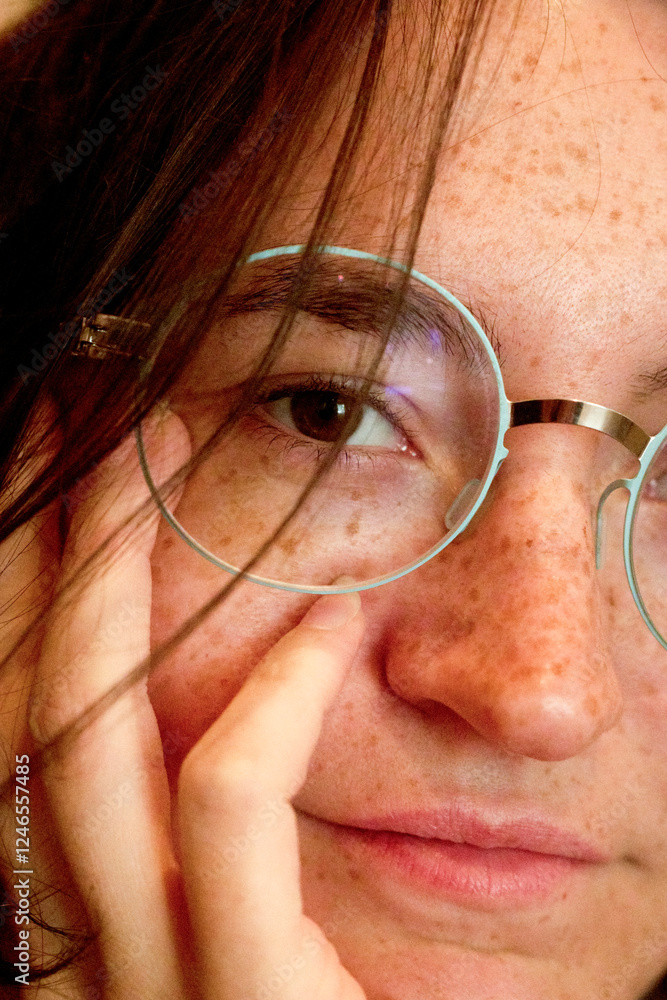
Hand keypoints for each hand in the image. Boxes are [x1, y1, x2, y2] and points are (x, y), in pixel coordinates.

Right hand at [10, 409, 366, 999]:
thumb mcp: (235, 951)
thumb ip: (199, 860)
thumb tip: (211, 708)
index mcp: (72, 938)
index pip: (11, 734)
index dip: (14, 601)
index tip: (47, 489)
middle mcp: (71, 959)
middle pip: (20, 714)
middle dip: (39, 560)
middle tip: (77, 429)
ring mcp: (142, 991)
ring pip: (81, 750)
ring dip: (110, 590)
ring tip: (148, 468)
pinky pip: (228, 819)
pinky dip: (263, 709)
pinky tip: (327, 630)